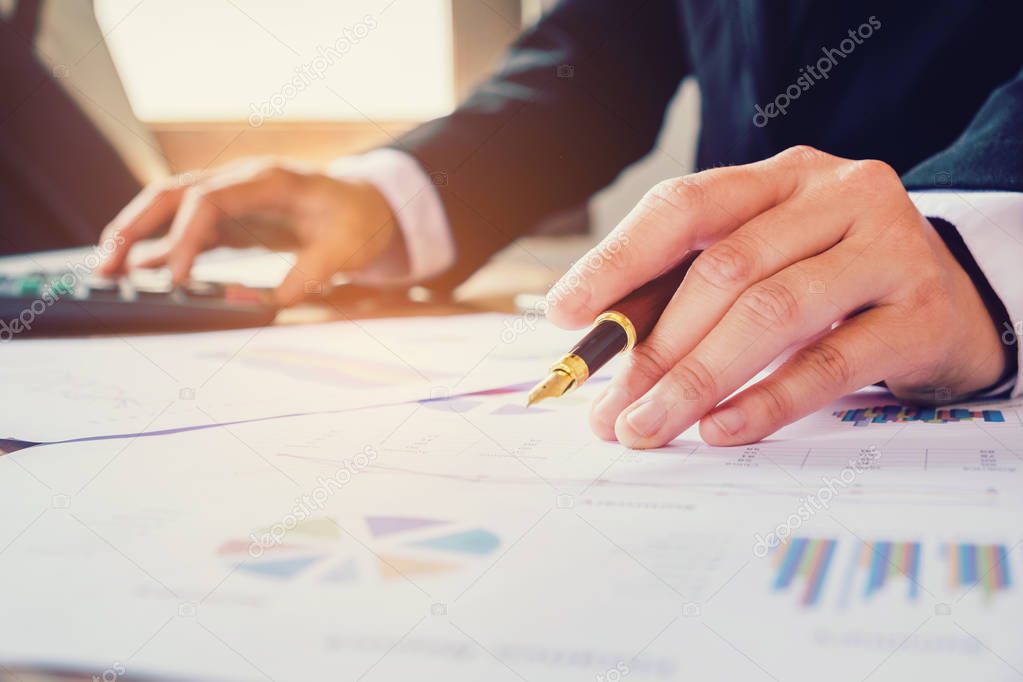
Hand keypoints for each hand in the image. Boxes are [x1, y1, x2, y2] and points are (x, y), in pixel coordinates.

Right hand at [96, 158, 402, 304]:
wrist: (368, 206)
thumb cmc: (357, 221)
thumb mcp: (345, 249)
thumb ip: (308, 274)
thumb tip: (269, 303)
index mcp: (269, 180)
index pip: (210, 200)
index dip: (185, 237)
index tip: (173, 278)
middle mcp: (241, 181)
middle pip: (174, 194)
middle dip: (135, 225)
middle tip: (106, 262)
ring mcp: (232, 197)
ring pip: (171, 208)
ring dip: (137, 235)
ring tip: (105, 268)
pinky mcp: (231, 218)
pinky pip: (187, 229)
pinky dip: (160, 246)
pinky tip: (136, 269)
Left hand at [546, 146, 1006, 447]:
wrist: (954, 304)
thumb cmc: (835, 283)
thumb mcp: (762, 266)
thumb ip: (684, 294)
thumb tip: (597, 347)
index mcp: (782, 178)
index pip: (686, 205)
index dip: (618, 259)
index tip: (565, 313)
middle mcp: (838, 196)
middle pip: (723, 270)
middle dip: (653, 349)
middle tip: (609, 411)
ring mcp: (887, 249)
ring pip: (771, 313)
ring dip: (695, 381)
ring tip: (647, 428)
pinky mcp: (920, 314)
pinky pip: (828, 364)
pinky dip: (765, 401)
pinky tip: (719, 430)